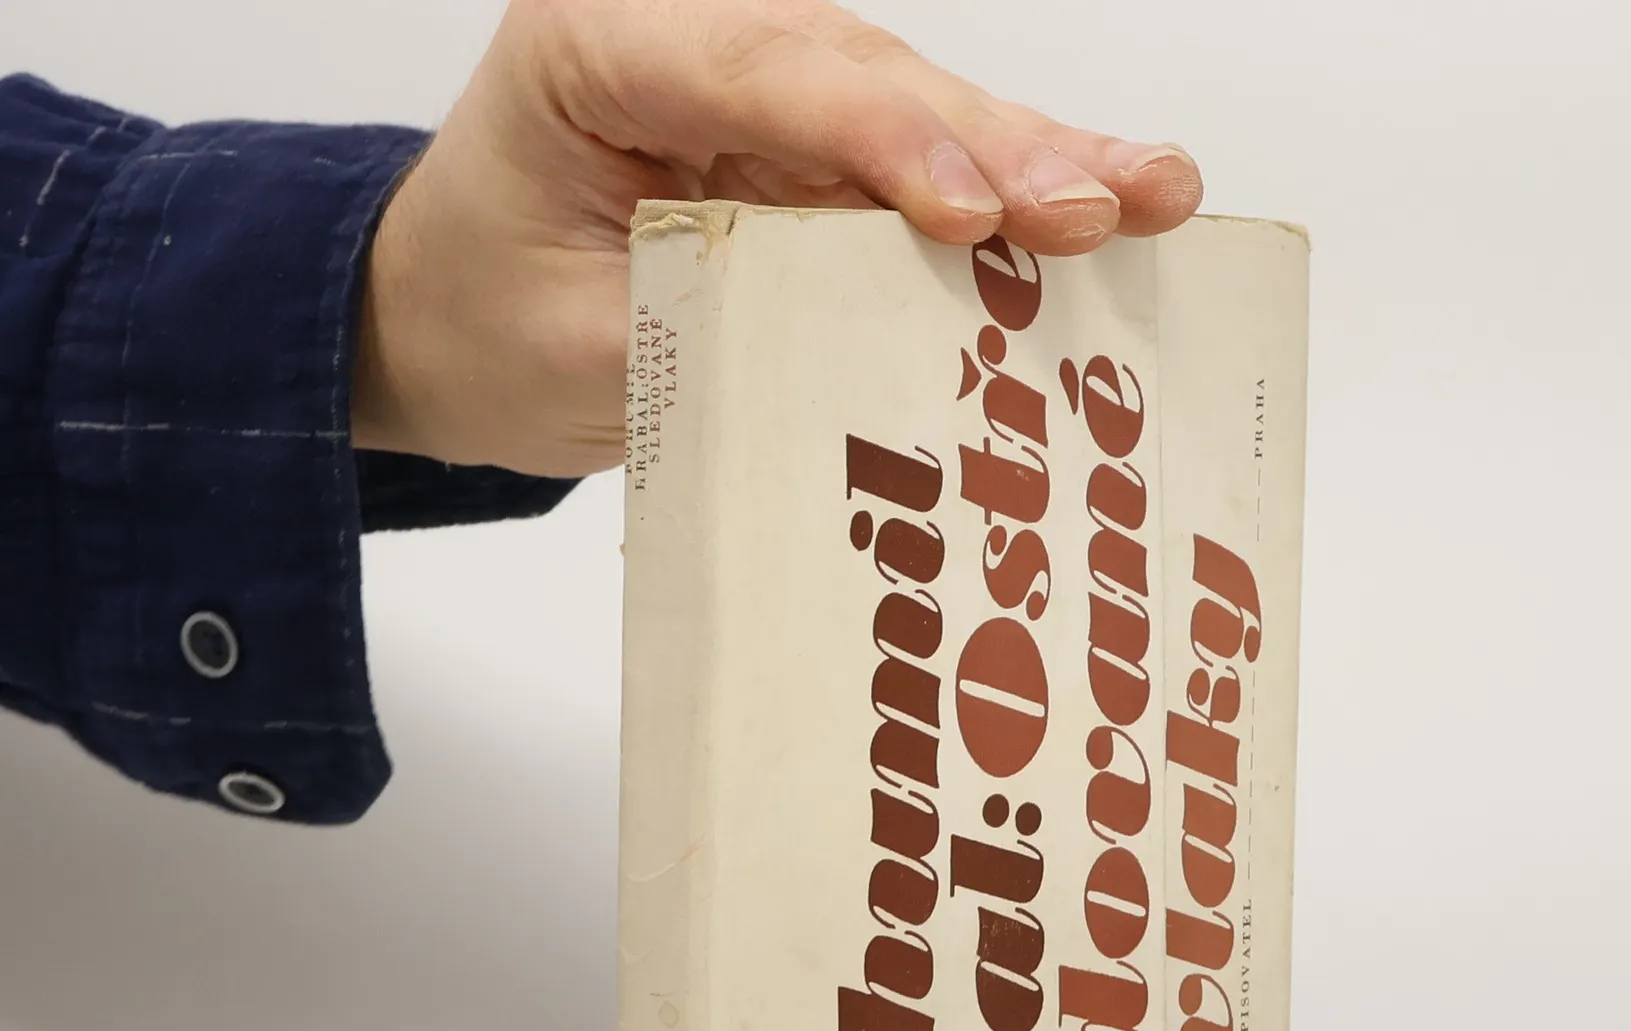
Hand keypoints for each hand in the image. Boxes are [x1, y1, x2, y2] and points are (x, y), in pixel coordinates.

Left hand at [351, 0, 1203, 476]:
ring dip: (1036, 160)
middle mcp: (693, 37)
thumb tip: (866, 366)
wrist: (450, 318)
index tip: (975, 214)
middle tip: (1113, 202)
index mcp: (600, 46)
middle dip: (997, 145)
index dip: (882, 143)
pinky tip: (1108, 208)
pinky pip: (918, 166)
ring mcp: (761, 87)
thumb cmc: (490, 321)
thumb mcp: (580, 350)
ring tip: (1153, 194)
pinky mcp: (806, 149)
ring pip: (915, 109)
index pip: (761, 75)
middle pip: (865, 77)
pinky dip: (1011, 196)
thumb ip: (712, 336)